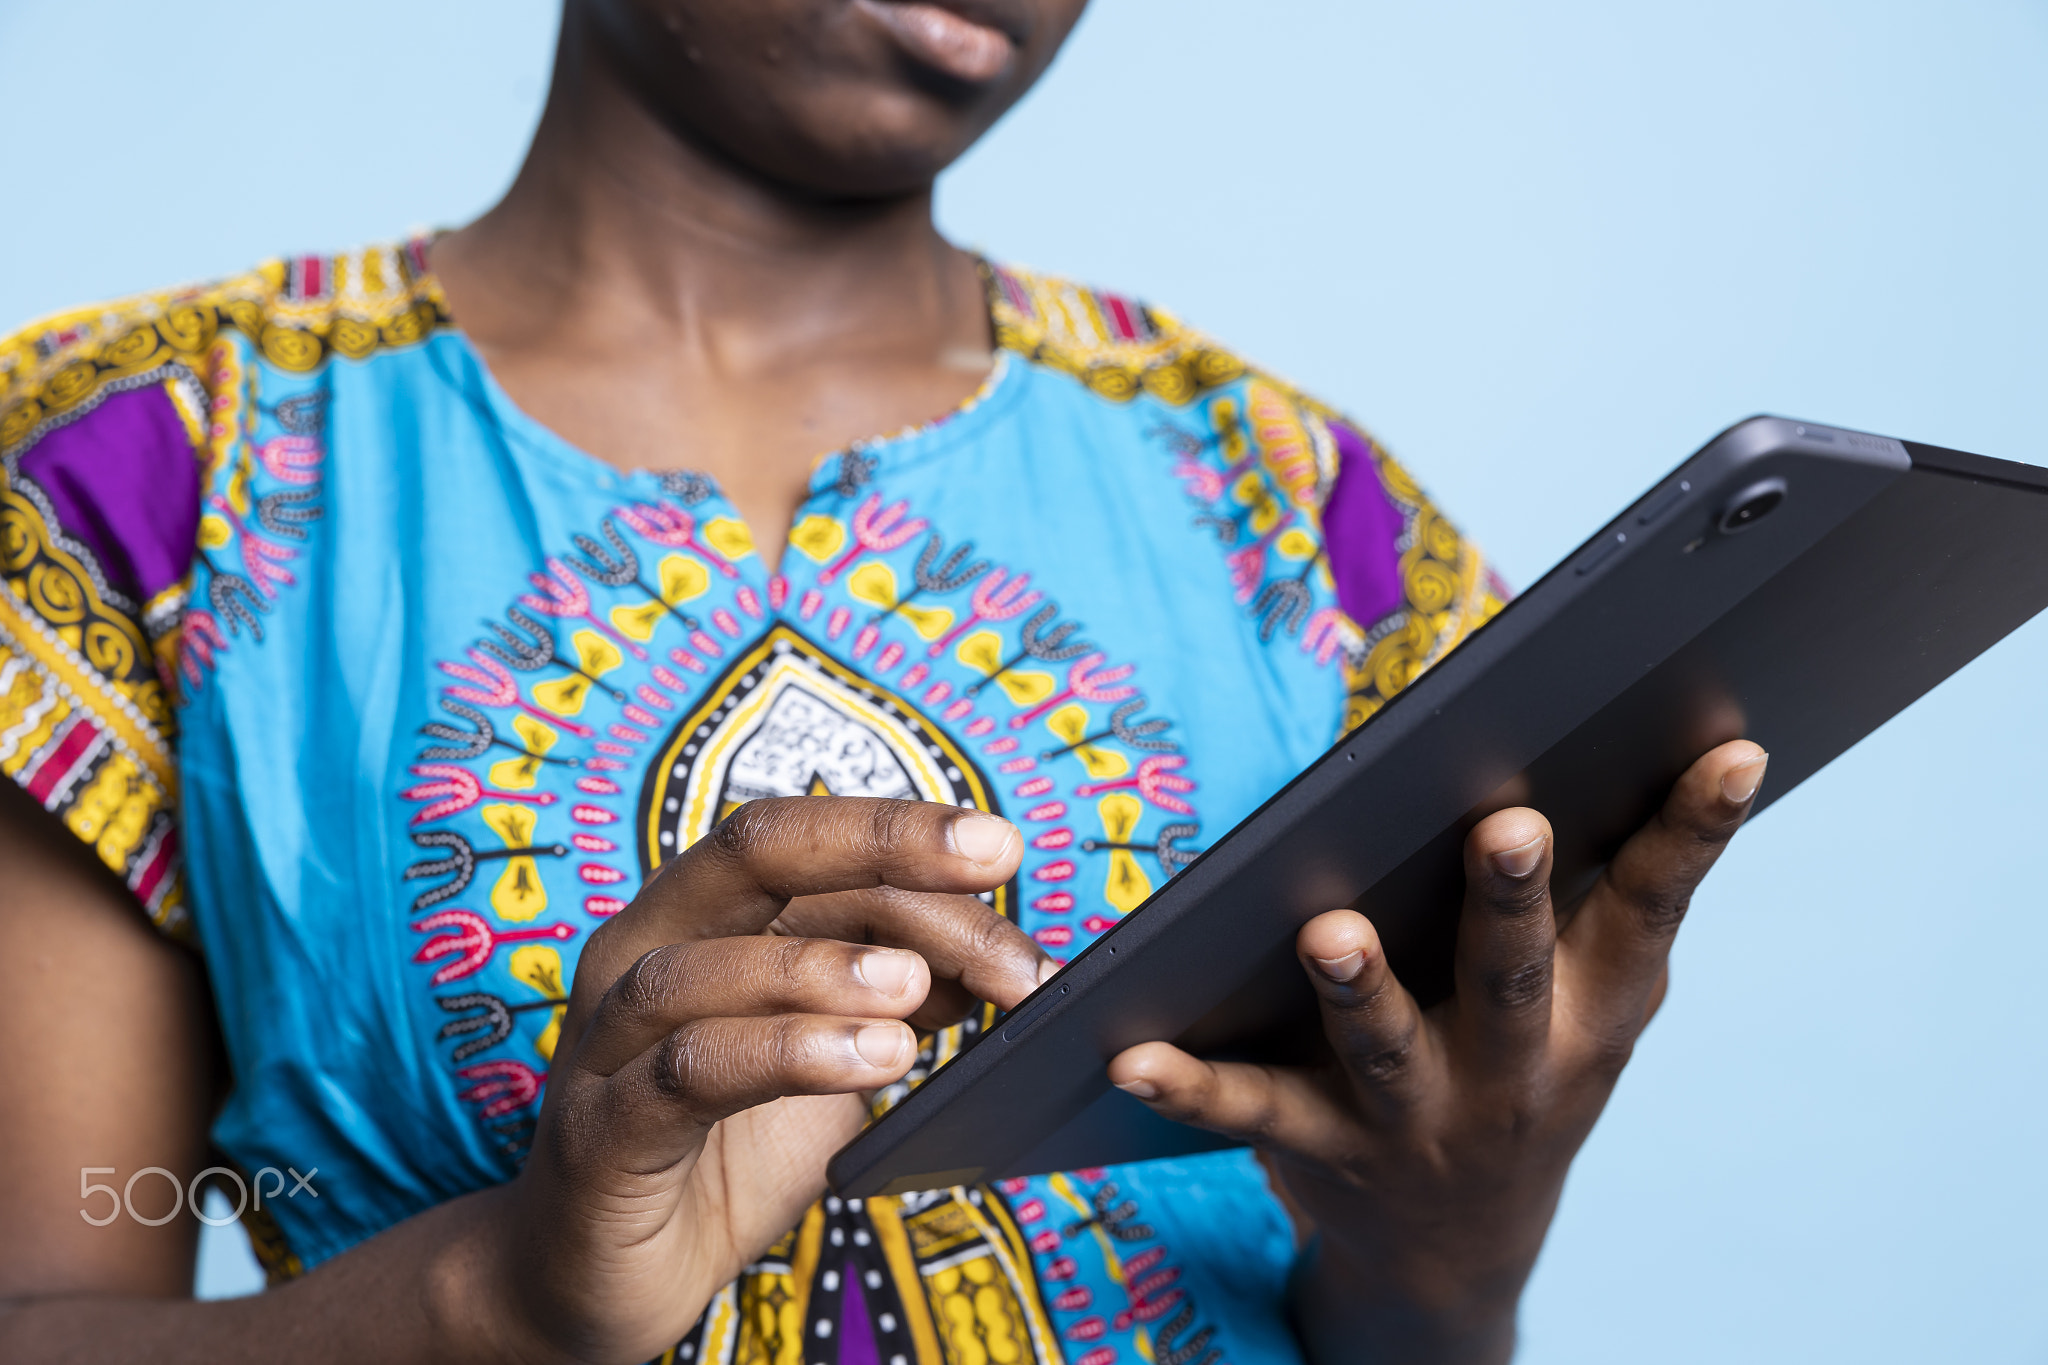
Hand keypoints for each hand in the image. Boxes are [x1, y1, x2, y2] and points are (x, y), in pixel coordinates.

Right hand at [472, 797, 1049, 1364]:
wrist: (603, 1275)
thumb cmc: (726, 1149)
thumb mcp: (834, 1058)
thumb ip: (899, 998)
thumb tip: (1001, 955)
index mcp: (701, 916)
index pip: (806, 841)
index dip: (906, 836)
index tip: (1003, 850)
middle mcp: (644, 950)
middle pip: (752, 853)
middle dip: (881, 844)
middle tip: (990, 864)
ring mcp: (608, 1039)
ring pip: (705, 967)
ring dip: (826, 967)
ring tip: (920, 991)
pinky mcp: (599, 1132)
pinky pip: (687, 1074)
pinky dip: (786, 1054)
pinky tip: (872, 1060)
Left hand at [1106, 740, 1769, 1364]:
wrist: (1456, 1256)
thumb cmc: (1523, 1072)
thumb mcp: (1583, 1005)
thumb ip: (1589, 894)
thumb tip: (1601, 735)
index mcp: (1589, 1013)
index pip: (1649, 914)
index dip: (1693, 836)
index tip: (1731, 753)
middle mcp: (1513, 1072)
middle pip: (1508, 979)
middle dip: (1511, 903)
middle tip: (1510, 825)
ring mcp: (1417, 1118)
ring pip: (1385, 1047)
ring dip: (1359, 989)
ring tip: (1329, 932)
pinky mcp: (1321, 1148)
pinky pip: (1250, 1112)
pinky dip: (1191, 1086)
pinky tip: (1133, 1054)